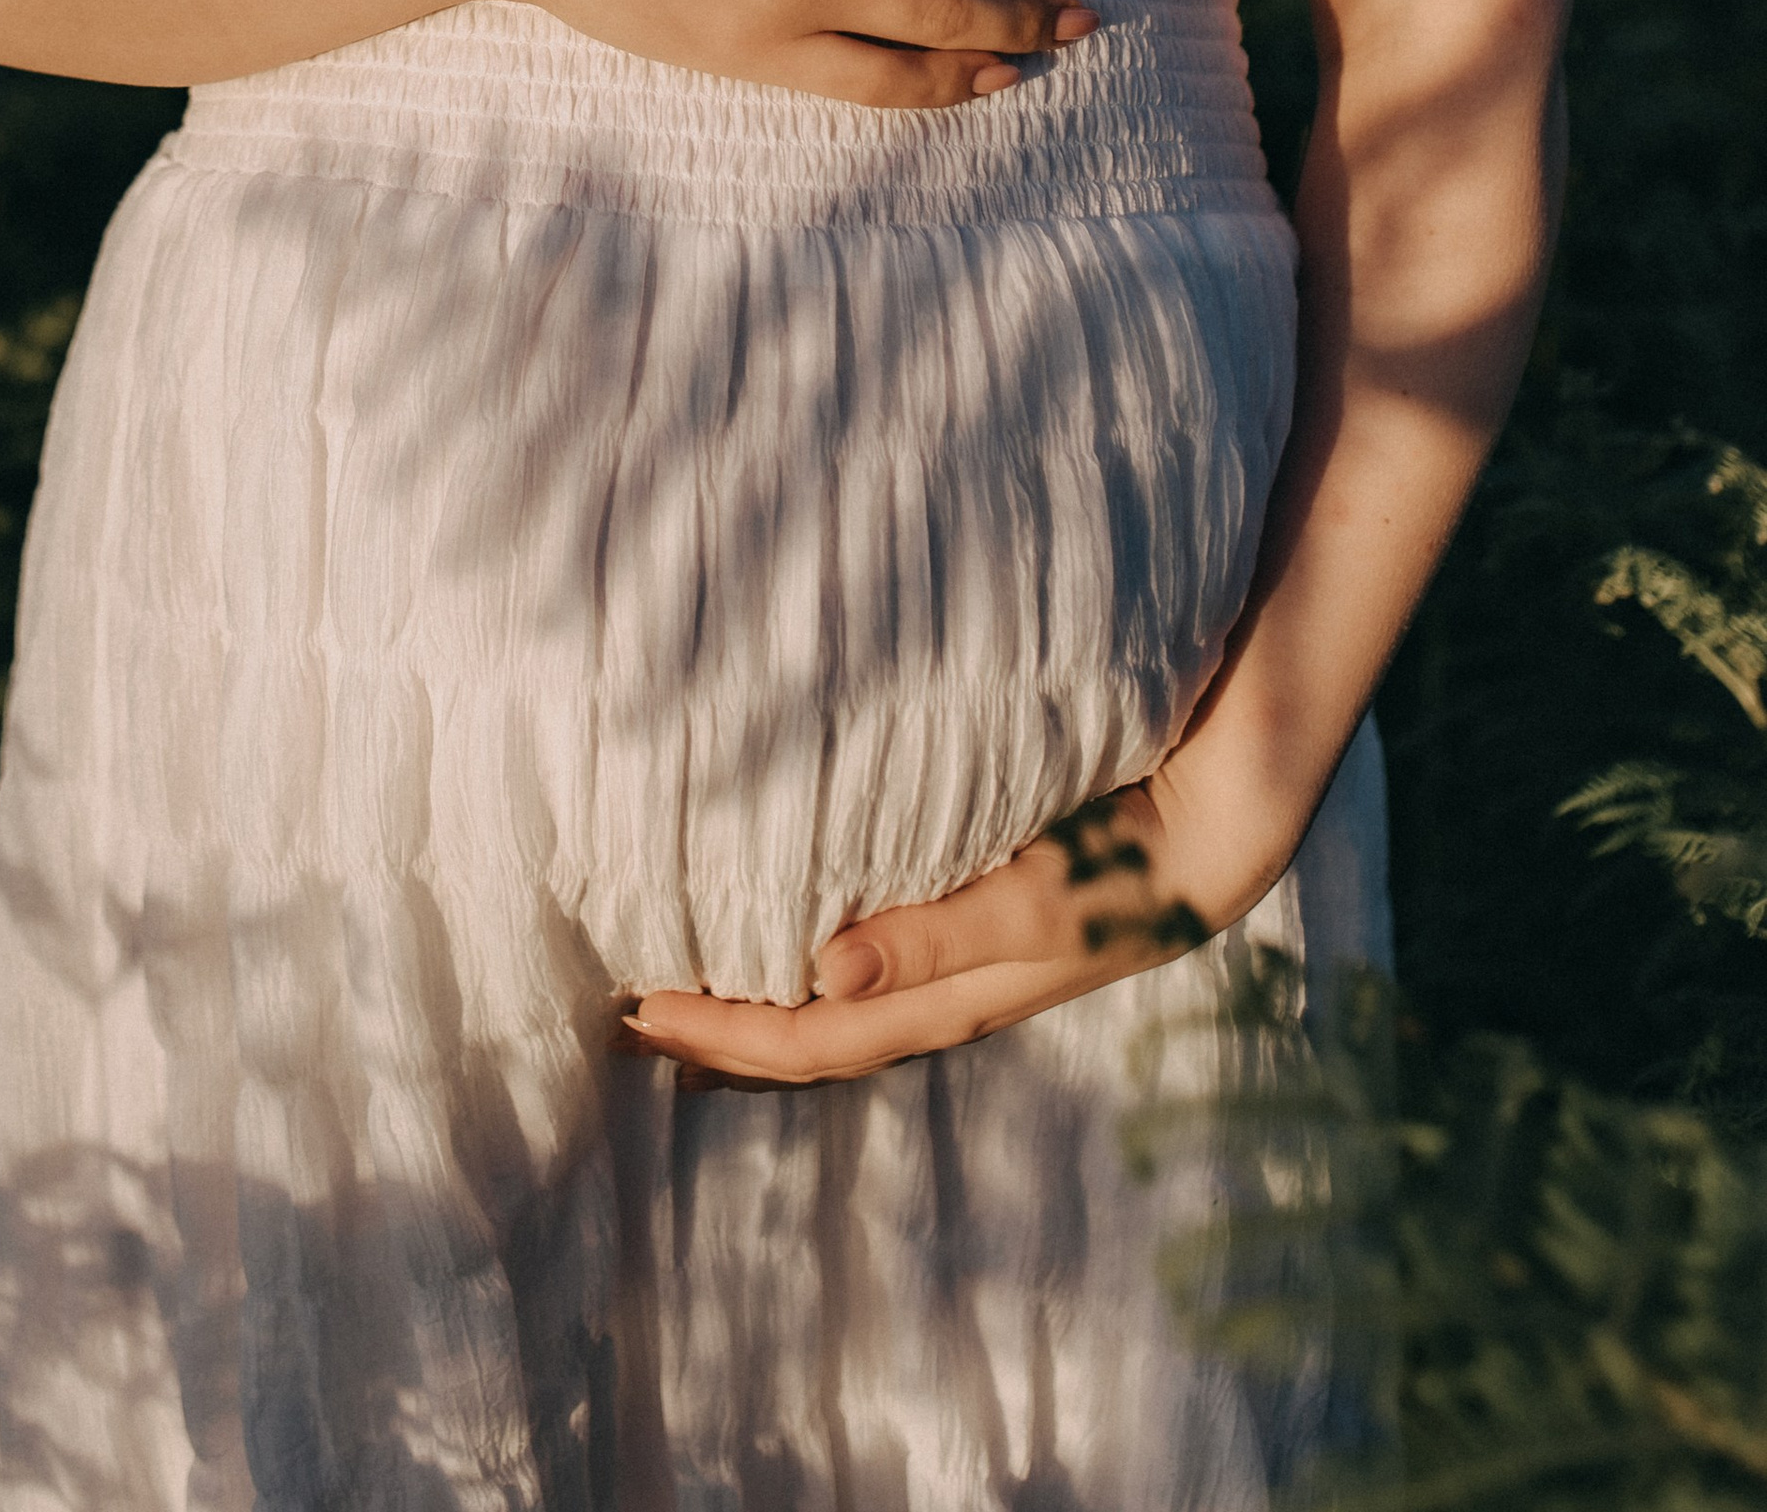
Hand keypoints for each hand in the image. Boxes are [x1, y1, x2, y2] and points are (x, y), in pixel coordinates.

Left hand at [620, 781, 1247, 1084]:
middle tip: (627, 1011)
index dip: (724, 1034)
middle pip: (816, 1030)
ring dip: (762, 991)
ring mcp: (968, 944)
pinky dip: (815, 944)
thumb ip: (940, 935)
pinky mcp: (985, 897)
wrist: (1228, 817)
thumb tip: (823, 976)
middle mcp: (950, 983)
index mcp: (954, 996)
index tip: (637, 1010)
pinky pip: (878, 939)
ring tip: (689, 974)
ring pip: (842, 990)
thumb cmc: (1137, 860)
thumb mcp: (1040, 899)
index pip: (814, 1038)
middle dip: (723, 1029)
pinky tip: (792, 920)